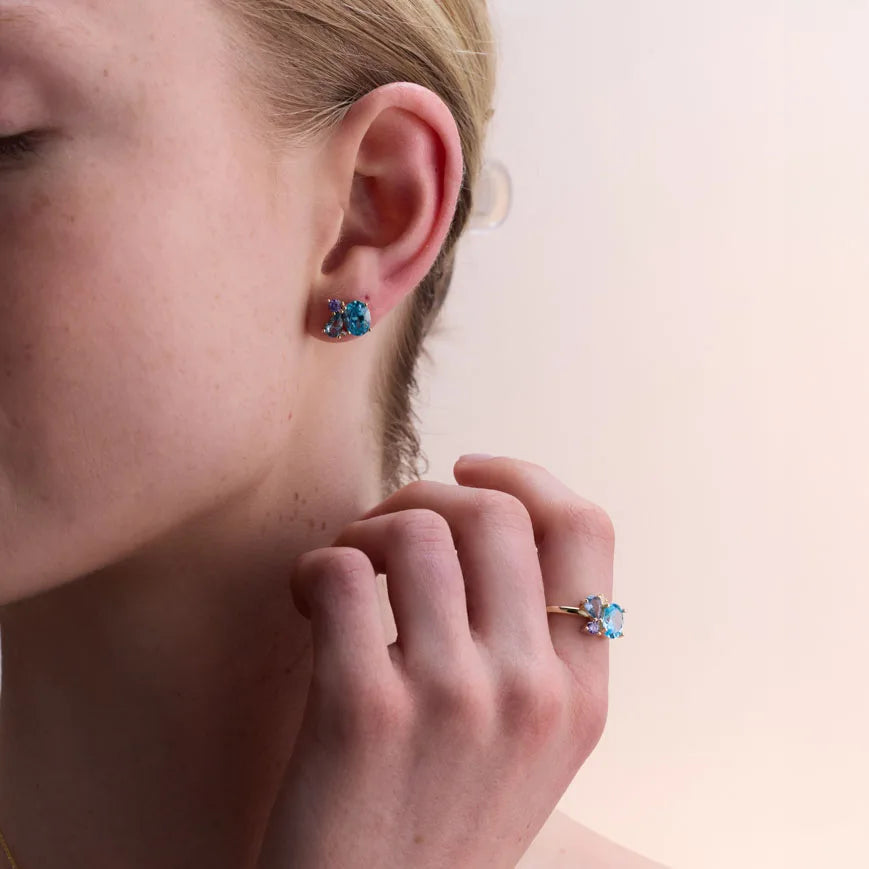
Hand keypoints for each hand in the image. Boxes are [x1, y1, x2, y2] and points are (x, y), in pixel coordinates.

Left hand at [256, 456, 614, 868]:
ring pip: (419, 529)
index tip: (468, 467)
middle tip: (385, 529)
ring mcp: (454, 700)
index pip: (586, 529)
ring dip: (367, 528)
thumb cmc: (441, 824)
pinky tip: (306, 600)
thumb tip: (485, 523)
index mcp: (582, 693)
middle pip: (494, 511)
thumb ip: (535, 649)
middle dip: (426, 493)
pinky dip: (313, 568)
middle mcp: (532, 691)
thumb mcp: (530, 745)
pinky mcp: (365, 712)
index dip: (523, 474)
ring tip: (347, 566)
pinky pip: (342, 573)